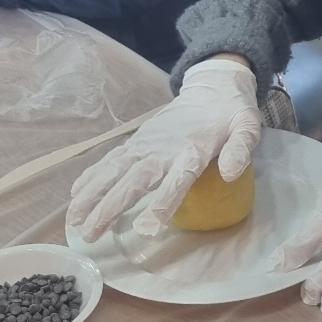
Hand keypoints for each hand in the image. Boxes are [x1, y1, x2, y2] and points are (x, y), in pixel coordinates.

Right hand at [67, 58, 263, 240]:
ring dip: (91, 195)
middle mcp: (163, 149)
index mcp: (193, 150)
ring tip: (73, 220)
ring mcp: (145, 144)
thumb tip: (232, 174)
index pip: (178, 179)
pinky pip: (109, 160)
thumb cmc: (230, 115)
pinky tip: (76, 195)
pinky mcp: (135, 142)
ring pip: (113, 171)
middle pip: (133, 180)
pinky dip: (91, 176)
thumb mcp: (247, 127)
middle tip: (90, 233)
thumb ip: (241, 149)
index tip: (146, 227)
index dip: (163, 202)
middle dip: (110, 206)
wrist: (211, 88)